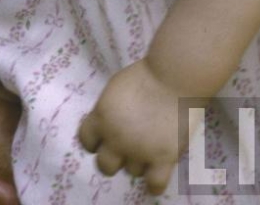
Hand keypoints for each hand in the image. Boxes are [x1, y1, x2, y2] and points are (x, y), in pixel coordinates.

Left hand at [78, 59, 193, 195]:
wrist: (174, 76)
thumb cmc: (146, 74)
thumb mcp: (115, 87)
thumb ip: (109, 109)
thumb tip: (109, 123)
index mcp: (102, 118)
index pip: (86, 140)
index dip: (95, 140)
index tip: (104, 137)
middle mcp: (116, 139)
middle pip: (105, 165)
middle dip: (114, 157)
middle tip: (126, 146)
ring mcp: (139, 151)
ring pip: (133, 171)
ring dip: (139, 161)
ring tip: (150, 146)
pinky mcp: (163, 158)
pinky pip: (155, 185)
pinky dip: (154, 184)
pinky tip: (157, 172)